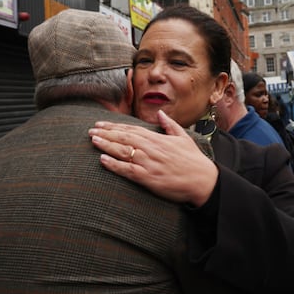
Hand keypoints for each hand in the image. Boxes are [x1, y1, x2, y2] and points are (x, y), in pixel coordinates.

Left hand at [89, 110, 217, 206]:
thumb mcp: (183, 137)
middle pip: (123, 138)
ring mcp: (148, 163)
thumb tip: (161, 113)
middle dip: (105, 133)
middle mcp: (151, 149)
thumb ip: (169, 125)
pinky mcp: (148, 178)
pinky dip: (114, 165)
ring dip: (106, 145)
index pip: (131, 130)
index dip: (114, 127)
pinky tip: (102, 160)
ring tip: (93, 140)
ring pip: (122, 151)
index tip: (101, 124)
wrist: (203, 180)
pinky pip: (127, 170)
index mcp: (157, 139)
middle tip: (90, 131)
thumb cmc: (193, 160)